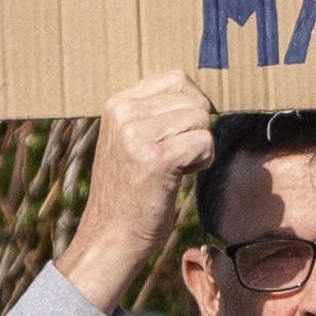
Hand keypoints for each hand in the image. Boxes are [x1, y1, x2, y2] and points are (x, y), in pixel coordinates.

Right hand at [55, 70, 214, 312]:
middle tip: (172, 157)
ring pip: (202, 120)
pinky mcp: (156, 159)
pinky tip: (178, 177)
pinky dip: (201, 162)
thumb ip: (154, 113)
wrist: (111, 235)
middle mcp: (124, 113)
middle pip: (194, 100)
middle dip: (195, 129)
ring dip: (199, 147)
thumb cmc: (130, 191)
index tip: (175, 134)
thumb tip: (202, 95)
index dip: (190, 106)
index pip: (177, 79)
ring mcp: (137, 134)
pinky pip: (204, 143)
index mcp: (117, 104)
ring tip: (173, 167)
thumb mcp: (131, 140)